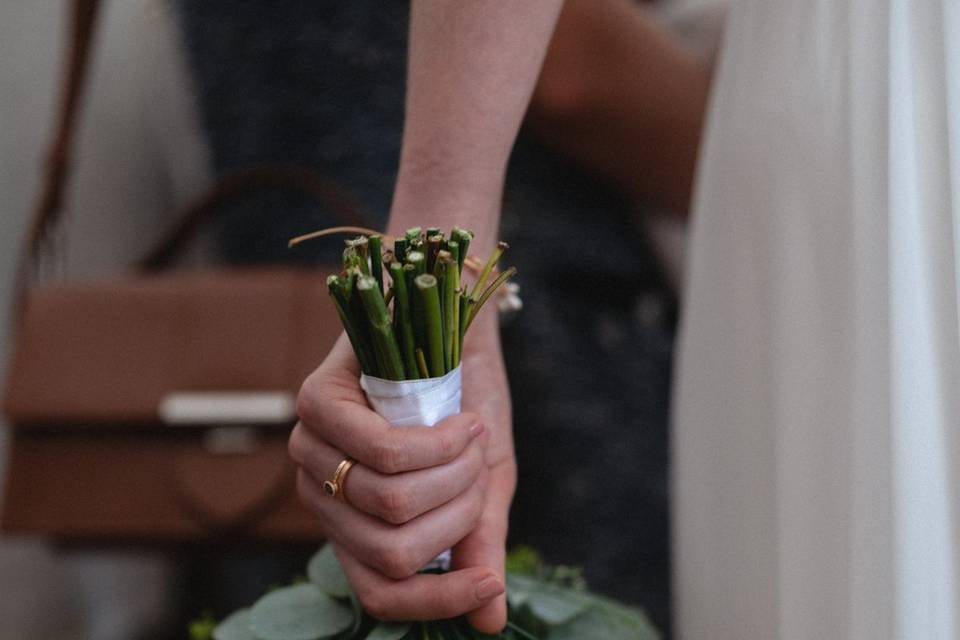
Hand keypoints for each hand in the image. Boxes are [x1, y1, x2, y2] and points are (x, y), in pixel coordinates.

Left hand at [289, 321, 514, 631]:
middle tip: (480, 466)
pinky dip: (438, 444)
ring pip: (389, 503)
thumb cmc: (467, 405)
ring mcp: (310, 450)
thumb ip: (476, 544)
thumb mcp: (481, 482)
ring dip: (454, 474)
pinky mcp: (314, 402)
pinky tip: (462, 423)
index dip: (435, 600)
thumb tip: (490, 625)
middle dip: (459, 514)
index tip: (489, 585)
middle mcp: (322, 496)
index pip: (378, 593)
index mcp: (357, 526)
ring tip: (471, 435)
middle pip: (391, 551)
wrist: (458, 324)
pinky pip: (381, 451)